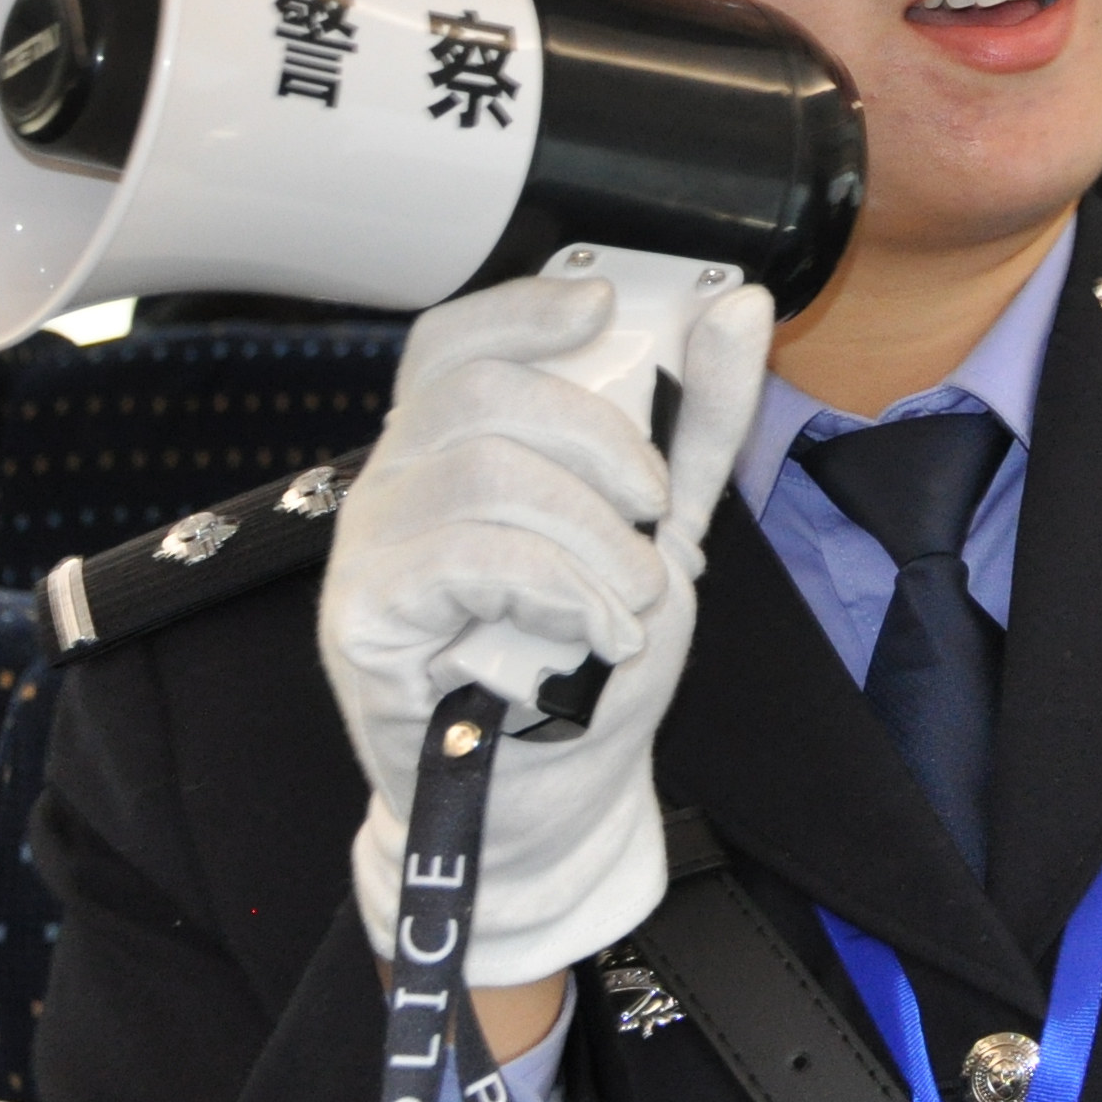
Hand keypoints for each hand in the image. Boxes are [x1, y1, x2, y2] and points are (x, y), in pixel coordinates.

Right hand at [319, 269, 772, 985]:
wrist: (552, 797)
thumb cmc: (589, 659)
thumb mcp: (660, 525)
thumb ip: (695, 421)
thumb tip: (738, 306)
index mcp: (450, 447)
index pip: (455, 341)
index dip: (522, 309)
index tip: (605, 305)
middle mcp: (393, 483)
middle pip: (481, 392)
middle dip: (598, 440)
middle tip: (653, 511)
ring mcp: (368, 550)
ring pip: (484, 473)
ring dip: (590, 535)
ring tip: (633, 597)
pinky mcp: (363, 620)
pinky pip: (467, 558)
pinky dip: (558, 588)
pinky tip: (594, 632)